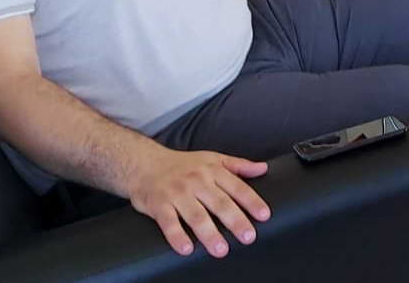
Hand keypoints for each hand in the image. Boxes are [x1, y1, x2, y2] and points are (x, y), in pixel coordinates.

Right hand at [126, 145, 269, 257]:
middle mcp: (196, 181)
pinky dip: (177, 236)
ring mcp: (177, 193)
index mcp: (212, 171)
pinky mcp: (159, 205)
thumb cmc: (183, 165)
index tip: (264, 215)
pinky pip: (169, 223)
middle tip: (248, 236)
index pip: (236, 187)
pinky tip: (187, 248)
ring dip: (209, 233)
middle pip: (219, 203)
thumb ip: (238, 165)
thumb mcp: (212, 159)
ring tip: (221, 249)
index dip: (251, 201)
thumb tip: (263, 168)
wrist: (144, 164)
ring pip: (196, 215)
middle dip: (235, 220)